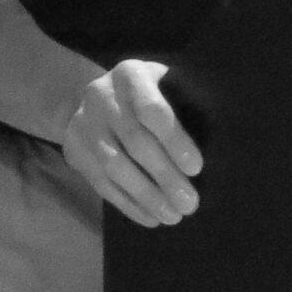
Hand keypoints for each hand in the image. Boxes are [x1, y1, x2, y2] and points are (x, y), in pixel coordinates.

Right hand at [61, 59, 202, 226]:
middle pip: (135, 142)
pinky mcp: (73, 152)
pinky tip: (151, 217)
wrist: (95, 97)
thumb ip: (183, 102)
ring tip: (173, 216)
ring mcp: (82, 124)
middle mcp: (100, 96)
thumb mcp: (165, 84)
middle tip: (190, 203)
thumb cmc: (149, 91)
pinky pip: (101, 184)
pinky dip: (128, 204)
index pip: (151, 109)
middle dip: (165, 176)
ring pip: (115, 167)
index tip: (196, 168)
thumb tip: (218, 143)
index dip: (174, 139)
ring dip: (147, 196)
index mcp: (130, 74)